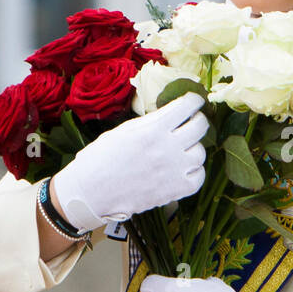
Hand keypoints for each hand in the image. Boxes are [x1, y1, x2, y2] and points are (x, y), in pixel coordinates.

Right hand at [52, 93, 207, 231]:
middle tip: (192, 121)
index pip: (188, 105)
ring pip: (200, 152)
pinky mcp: (175, 190)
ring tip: (181, 149)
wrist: (91, 191)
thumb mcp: (125, 130)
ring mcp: (174, 170)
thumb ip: (152, 121)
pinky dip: (194, 171)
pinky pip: (199, 176)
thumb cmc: (102, 158)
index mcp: (154, 128)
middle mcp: (168, 147)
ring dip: (193, 148)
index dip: (194, 100)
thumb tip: (172, 113)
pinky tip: (184, 168)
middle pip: (200, 126)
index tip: (194, 101)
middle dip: (198, 120)